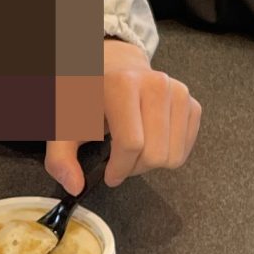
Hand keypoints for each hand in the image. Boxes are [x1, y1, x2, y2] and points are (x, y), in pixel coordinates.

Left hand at [47, 39, 201, 193]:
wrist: (114, 66)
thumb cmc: (89, 96)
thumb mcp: (64, 122)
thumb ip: (61, 156)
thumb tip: (74, 186)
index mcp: (122, 85)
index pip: (131, 144)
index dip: (119, 169)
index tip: (109, 176)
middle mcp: (156, 84)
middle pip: (155, 154)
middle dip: (135, 168)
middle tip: (120, 160)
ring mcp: (178, 93)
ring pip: (173, 156)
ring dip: (151, 163)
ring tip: (134, 149)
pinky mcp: (192, 103)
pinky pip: (186, 149)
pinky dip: (168, 153)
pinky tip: (150, 140)